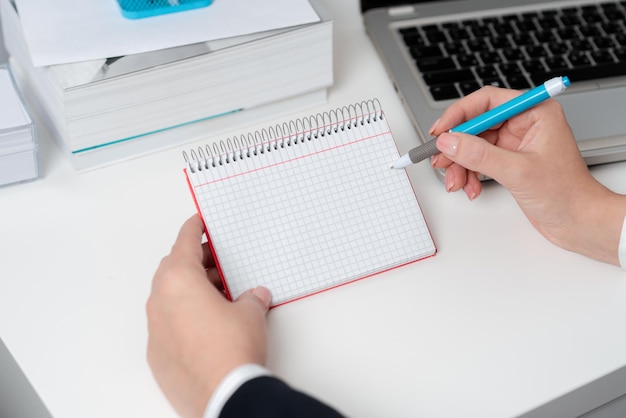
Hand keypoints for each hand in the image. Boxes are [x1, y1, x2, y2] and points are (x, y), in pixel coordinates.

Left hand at [147, 215, 271, 417]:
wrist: (222, 396)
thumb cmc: (231, 351)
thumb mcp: (250, 314)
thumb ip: (251, 298)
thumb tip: (255, 296)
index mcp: (179, 282)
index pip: (183, 243)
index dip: (193, 229)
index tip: (197, 222)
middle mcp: (160, 302)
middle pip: (173, 269)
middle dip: (195, 262)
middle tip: (217, 263)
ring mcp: (155, 330)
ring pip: (168, 297)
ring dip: (189, 291)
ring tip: (218, 296)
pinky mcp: (157, 355)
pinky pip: (167, 325)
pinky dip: (183, 317)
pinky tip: (206, 327)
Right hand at [431, 85, 625, 264]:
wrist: (578, 222)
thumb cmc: (566, 193)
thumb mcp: (517, 172)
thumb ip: (479, 155)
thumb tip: (449, 142)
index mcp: (534, 112)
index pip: (487, 101)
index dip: (459, 114)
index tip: (441, 131)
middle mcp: (524, 124)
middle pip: (476, 125)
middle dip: (457, 146)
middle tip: (440, 160)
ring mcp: (515, 143)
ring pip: (473, 145)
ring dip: (460, 164)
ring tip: (456, 182)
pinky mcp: (508, 161)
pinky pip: (478, 160)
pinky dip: (469, 174)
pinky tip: (471, 188)